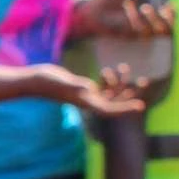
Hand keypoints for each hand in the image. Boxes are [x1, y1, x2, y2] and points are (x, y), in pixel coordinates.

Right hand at [35, 64, 149, 118]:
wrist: (34, 81)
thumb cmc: (46, 82)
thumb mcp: (63, 82)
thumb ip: (77, 85)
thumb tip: (90, 87)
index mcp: (85, 103)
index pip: (109, 110)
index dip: (125, 109)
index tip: (140, 106)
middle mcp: (88, 101)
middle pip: (115, 102)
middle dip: (130, 93)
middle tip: (144, 81)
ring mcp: (86, 95)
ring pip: (111, 94)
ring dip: (122, 84)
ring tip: (128, 69)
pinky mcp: (83, 88)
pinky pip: (102, 87)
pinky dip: (110, 80)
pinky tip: (112, 70)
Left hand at [74, 0, 172, 41]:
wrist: (88, 12)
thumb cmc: (110, 2)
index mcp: (150, 20)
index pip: (171, 23)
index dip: (175, 16)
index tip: (172, 4)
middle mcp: (145, 29)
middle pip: (166, 31)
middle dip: (168, 20)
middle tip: (165, 7)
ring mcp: (135, 34)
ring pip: (150, 32)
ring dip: (150, 19)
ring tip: (145, 6)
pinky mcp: (122, 35)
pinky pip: (133, 30)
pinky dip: (134, 18)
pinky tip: (128, 4)